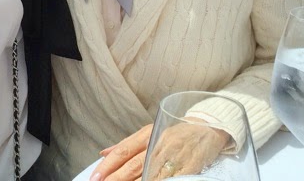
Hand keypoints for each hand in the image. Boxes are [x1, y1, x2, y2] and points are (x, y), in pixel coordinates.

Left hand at [90, 119, 229, 180]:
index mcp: (147, 134)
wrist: (208, 128)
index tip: (95, 177)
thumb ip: (127, 144)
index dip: (108, 165)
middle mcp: (157, 144)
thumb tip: (104, 153)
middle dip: (115, 178)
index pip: (123, 151)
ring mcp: (172, 156)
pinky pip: (169, 179)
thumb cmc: (176, 132)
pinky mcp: (187, 167)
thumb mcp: (150, 131)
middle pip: (132, 165)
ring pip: (148, 174)